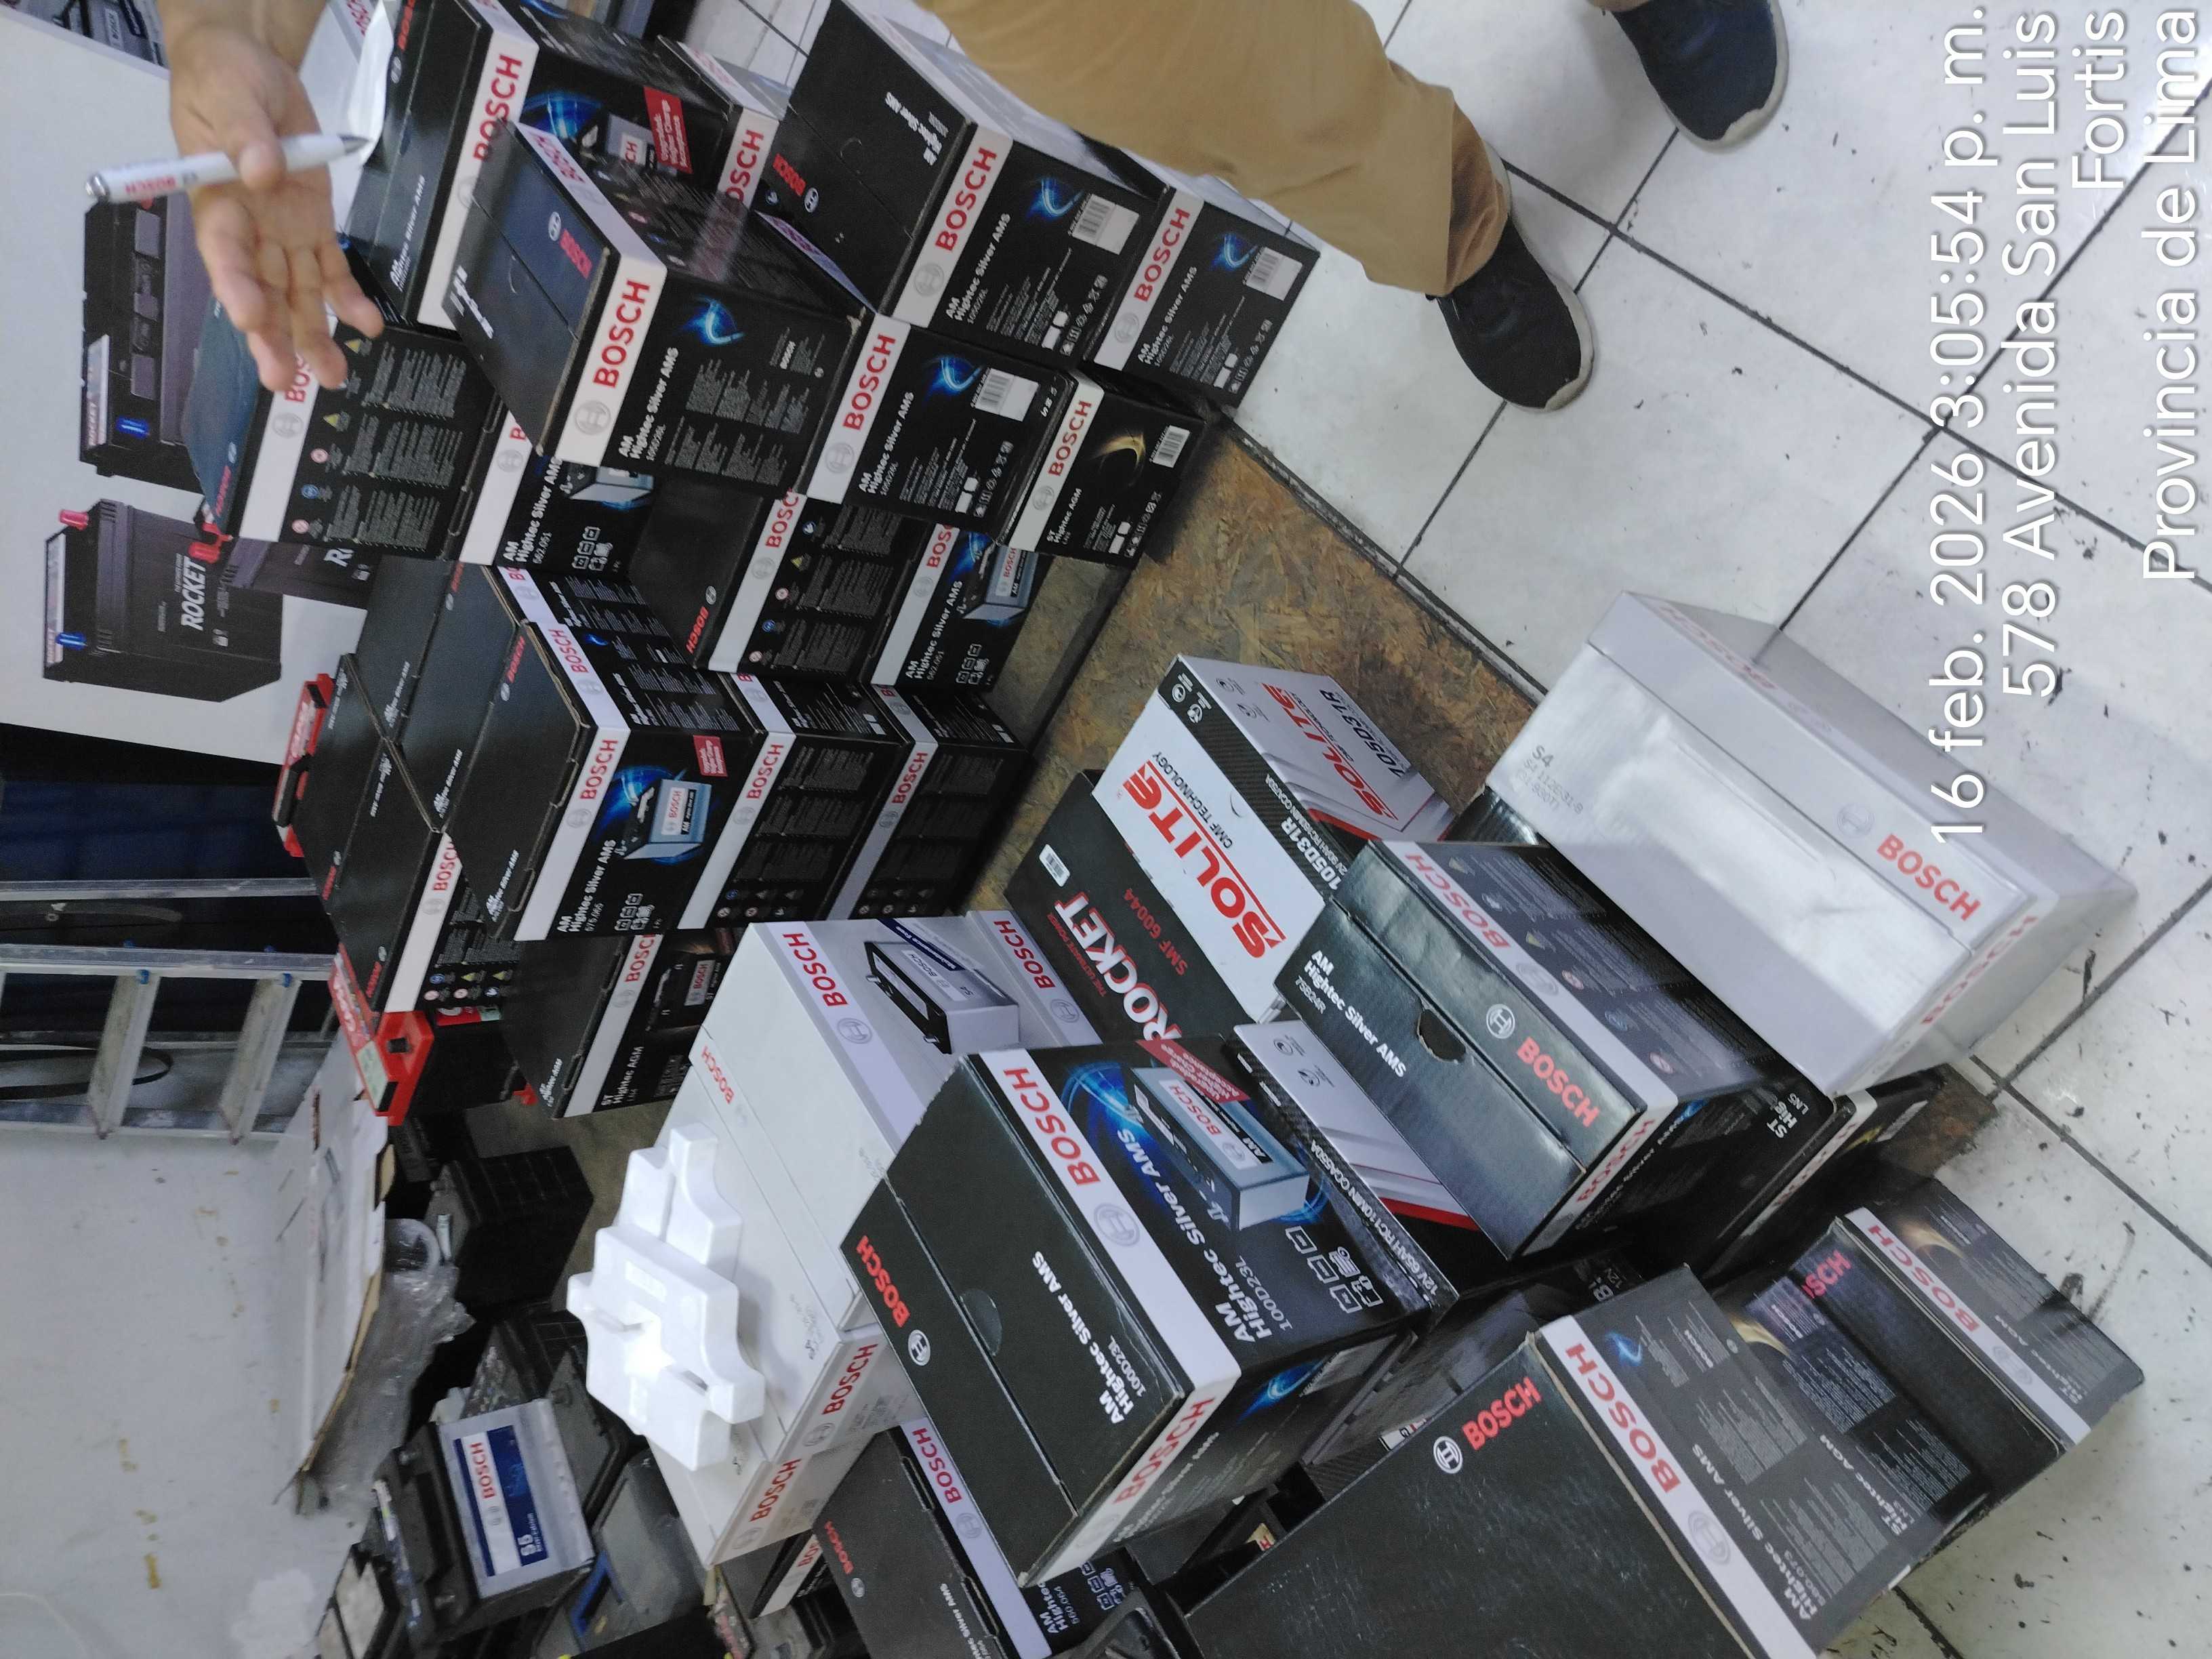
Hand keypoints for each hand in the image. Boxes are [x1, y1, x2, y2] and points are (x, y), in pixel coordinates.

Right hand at [166, 19, 382, 391]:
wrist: (252, 70)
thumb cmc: (227, 82)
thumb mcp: (232, 97)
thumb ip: (246, 136)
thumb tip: (261, 172)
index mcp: (216, 202)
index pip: (223, 253)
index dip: (235, 287)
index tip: (248, 319)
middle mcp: (249, 230)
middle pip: (259, 290)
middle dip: (271, 336)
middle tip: (281, 379)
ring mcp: (282, 233)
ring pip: (297, 293)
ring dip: (313, 335)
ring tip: (332, 376)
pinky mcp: (313, 226)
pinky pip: (331, 270)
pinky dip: (349, 299)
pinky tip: (368, 328)